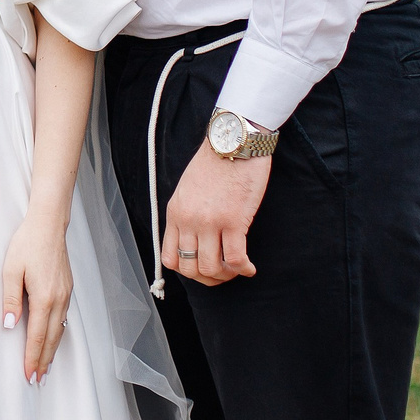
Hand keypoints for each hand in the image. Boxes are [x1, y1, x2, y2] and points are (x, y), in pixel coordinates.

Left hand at [0, 212, 72, 384]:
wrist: (49, 225)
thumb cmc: (27, 243)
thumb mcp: (10, 269)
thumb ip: (10, 299)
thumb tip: (9, 324)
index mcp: (44, 297)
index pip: (37, 336)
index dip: (32, 358)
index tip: (28, 375)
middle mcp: (59, 300)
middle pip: (52, 339)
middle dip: (44, 361)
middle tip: (37, 380)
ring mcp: (66, 295)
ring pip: (60, 331)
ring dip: (52, 351)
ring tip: (45, 368)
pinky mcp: (67, 290)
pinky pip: (63, 319)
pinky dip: (58, 335)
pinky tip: (53, 340)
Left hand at [161, 142, 271, 285]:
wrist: (232, 141)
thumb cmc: (215, 162)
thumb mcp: (188, 189)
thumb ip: (187, 214)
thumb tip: (194, 240)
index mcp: (175, 212)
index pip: (169, 257)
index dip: (187, 270)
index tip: (202, 268)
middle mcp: (188, 220)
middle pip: (189, 269)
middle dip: (208, 278)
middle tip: (223, 273)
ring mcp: (209, 222)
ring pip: (211, 268)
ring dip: (226, 275)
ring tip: (237, 269)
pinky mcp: (233, 220)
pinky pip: (234, 259)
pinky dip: (243, 269)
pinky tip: (249, 267)